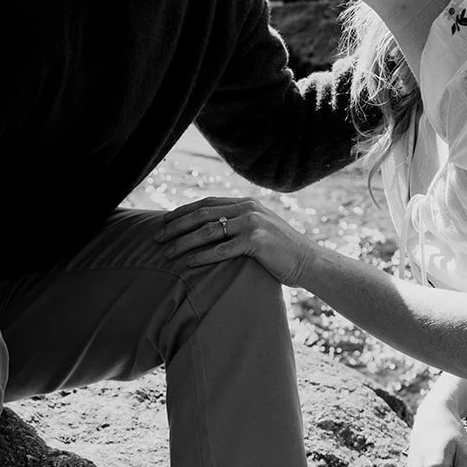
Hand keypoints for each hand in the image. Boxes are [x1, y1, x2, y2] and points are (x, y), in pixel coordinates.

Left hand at [158, 196, 316, 287]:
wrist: (309, 261)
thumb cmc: (281, 251)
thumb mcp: (259, 229)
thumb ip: (238, 224)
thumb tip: (210, 230)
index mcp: (246, 203)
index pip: (207, 203)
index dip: (183, 212)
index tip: (164, 222)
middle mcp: (247, 209)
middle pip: (202, 214)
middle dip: (176, 226)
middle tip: (157, 238)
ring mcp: (252, 224)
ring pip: (208, 231)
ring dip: (184, 242)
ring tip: (167, 253)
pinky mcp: (256, 242)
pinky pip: (221, 250)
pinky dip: (201, 256)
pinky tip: (187, 263)